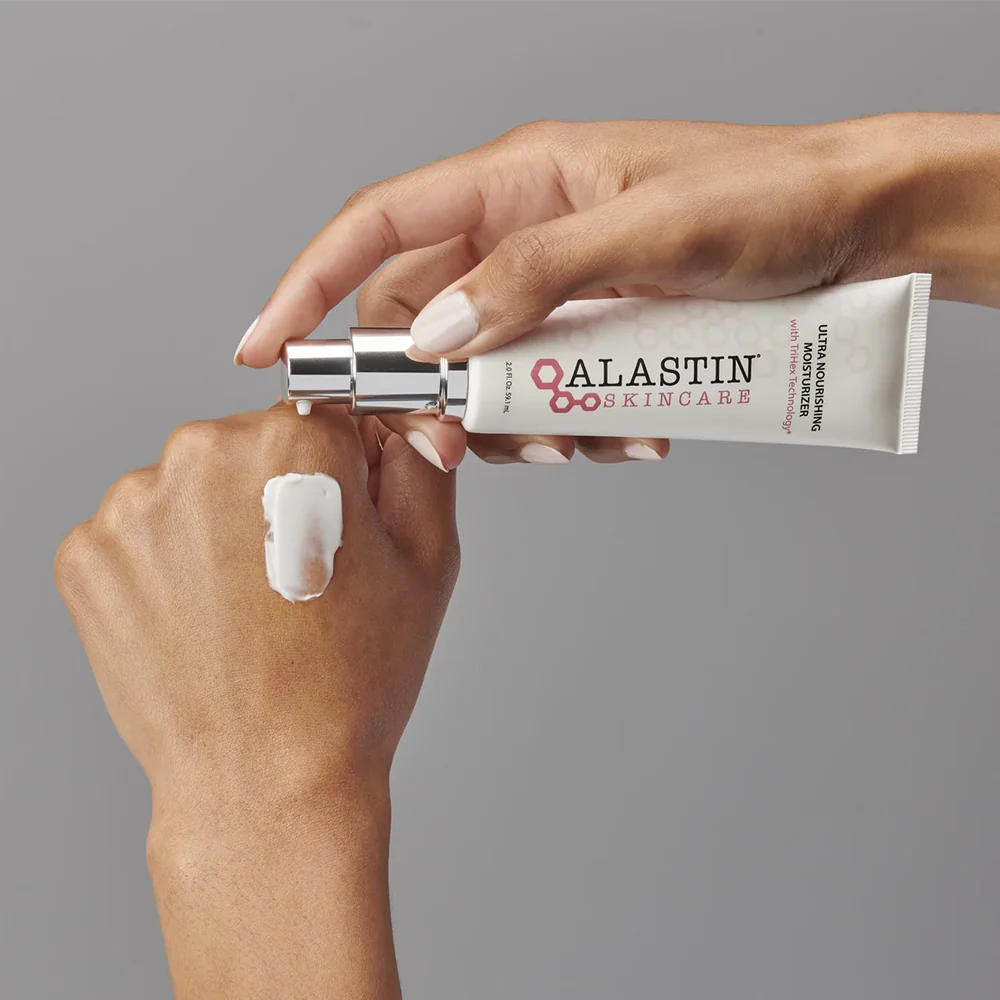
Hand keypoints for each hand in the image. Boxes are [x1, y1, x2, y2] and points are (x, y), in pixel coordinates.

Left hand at [54, 406, 458, 998]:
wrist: (265, 780)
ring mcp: (133, 506)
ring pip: (191, 486)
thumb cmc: (351, 681)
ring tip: (248, 606)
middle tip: (300, 575)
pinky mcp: (86, 555)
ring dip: (217, 525)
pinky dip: (167, 565)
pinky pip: (140, 533)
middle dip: (277, 492)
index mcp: (293, 441)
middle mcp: (201, 453)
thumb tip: (409, 424)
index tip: (338, 516)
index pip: (324, 413)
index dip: (341, 471)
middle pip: (251, 444)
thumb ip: (420, 466)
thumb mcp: (427, 560)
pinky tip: (202, 618)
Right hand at [235, 113, 999, 467]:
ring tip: (582, 442)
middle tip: (456, 443)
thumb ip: (532, 277)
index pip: (378, 224)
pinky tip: (628, 435)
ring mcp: (561, 286)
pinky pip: (551, 385)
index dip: (308, 282)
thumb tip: (434, 333)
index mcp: (520, 178)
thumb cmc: (770, 197)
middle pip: (426, 317)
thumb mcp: (647, 232)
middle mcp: (526, 231)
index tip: (265, 348)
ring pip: (488, 366)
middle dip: (430, 388)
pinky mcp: (599, 328)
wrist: (859, 225)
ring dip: (515, 419)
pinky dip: (572, 423)